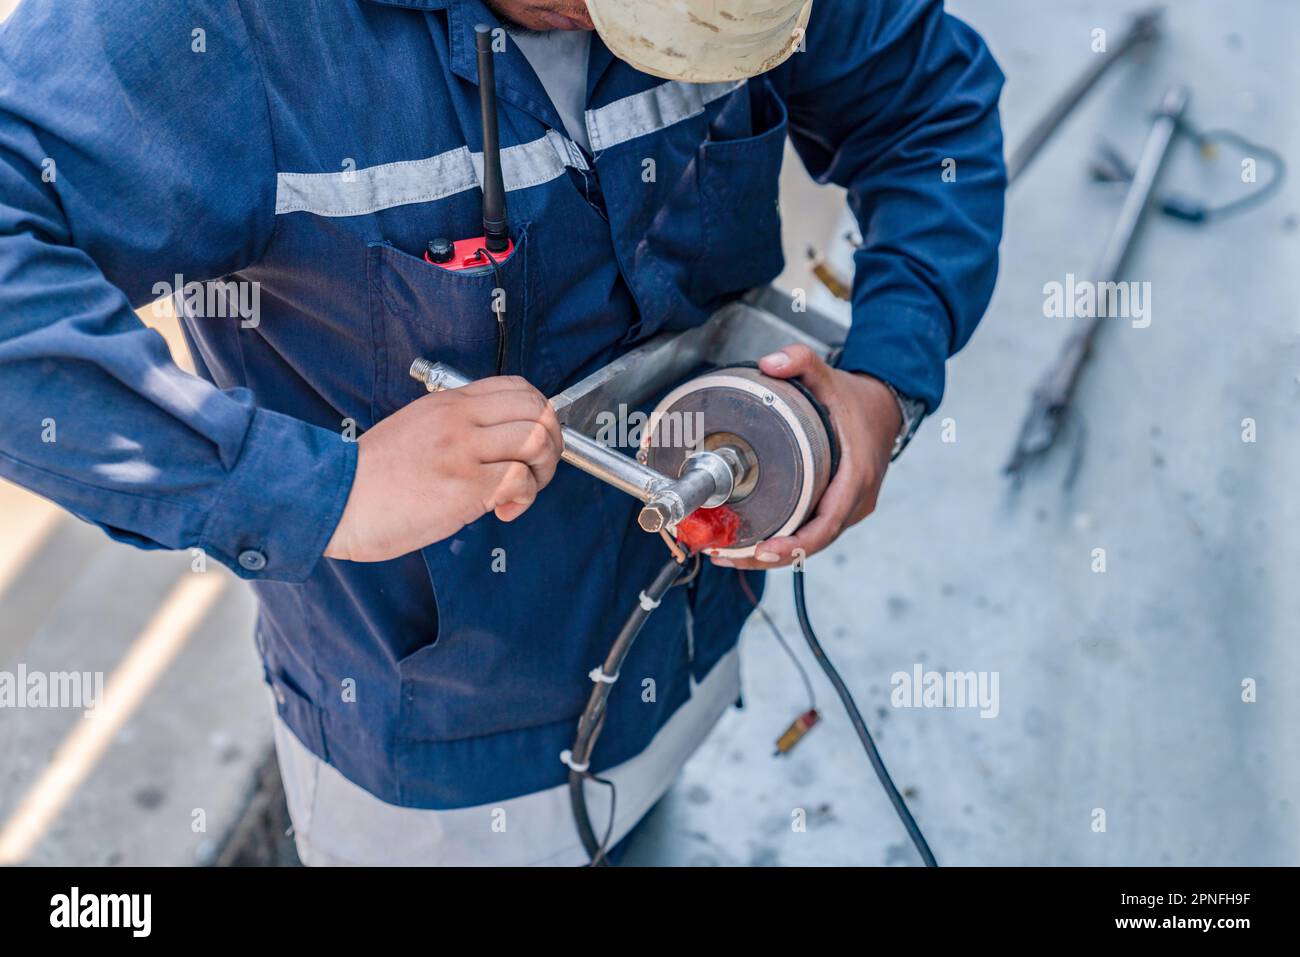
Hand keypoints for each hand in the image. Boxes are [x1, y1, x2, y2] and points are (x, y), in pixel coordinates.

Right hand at [324, 376, 562, 561]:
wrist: (333, 497)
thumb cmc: (371, 476)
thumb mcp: (415, 430)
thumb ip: (454, 428)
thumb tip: (494, 445)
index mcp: (449, 403)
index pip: (519, 388)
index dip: (541, 415)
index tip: (532, 442)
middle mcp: (460, 419)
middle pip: (539, 411)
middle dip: (552, 444)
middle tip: (536, 471)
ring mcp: (463, 450)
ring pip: (536, 441)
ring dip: (543, 472)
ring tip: (521, 492)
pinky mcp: (464, 486)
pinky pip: (520, 480)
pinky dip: (524, 499)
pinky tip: (503, 512)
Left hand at [710, 345, 900, 569]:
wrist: (884, 408)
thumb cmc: (856, 401)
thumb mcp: (829, 376)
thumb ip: (801, 362)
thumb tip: (769, 363)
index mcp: (855, 477)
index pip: (826, 525)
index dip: (795, 543)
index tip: (764, 550)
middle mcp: (855, 501)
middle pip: (812, 543)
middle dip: (769, 556)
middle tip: (726, 555)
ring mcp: (849, 509)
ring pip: (810, 543)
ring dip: (770, 556)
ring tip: (727, 555)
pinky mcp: (839, 510)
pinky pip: (811, 533)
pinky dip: (783, 543)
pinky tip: (748, 547)